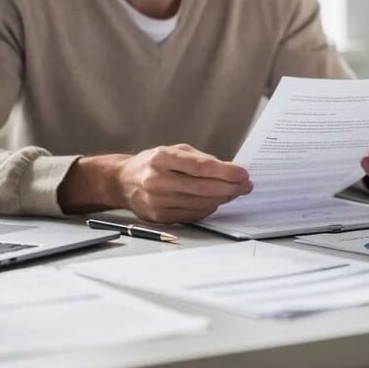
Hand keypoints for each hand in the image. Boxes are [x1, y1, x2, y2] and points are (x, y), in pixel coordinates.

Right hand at [57, 144, 251, 222]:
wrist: (123, 181)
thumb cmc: (153, 163)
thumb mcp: (174, 151)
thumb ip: (201, 159)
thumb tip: (230, 170)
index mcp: (162, 158)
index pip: (201, 167)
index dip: (226, 172)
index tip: (243, 174)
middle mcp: (158, 180)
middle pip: (203, 188)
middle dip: (230, 188)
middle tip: (246, 186)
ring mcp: (157, 200)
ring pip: (200, 204)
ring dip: (222, 199)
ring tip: (233, 193)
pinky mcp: (159, 217)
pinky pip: (192, 215)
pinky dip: (208, 209)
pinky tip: (215, 202)